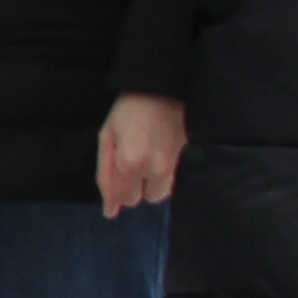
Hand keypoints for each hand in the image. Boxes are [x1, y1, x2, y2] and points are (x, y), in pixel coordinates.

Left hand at [96, 92, 185, 216]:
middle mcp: (158, 168)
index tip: (121, 164)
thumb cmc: (128, 110)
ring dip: (154, 180)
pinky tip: (162, 151)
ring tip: (150, 153)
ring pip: (164, 191)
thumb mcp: (107, 138)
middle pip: (148, 198)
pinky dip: (166, 171)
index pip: (127, 199)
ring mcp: (178, 164)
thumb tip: (111, 212)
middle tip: (135, 157)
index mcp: (132, 162)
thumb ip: (106, 176)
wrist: (164, 86)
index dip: (120, 185)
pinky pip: (176, 178)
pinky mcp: (191, 158)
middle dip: (138, 184)